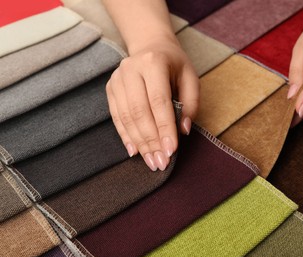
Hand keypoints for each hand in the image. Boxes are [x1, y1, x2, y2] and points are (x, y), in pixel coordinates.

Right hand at [106, 36, 199, 170]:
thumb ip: (190, 104)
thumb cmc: (175, 65)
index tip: (171, 150)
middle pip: (139, 111)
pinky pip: (116, 117)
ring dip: (139, 143)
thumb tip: (182, 131)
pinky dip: (126, 136)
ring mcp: (117, 79)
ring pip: (126, 117)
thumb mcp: (190, 78)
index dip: (164, 127)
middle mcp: (130, 69)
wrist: (151, 47)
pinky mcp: (110, 89)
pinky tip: (135, 151)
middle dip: (151, 141)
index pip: (158, 101)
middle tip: (161, 162)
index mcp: (153, 63)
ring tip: (151, 161)